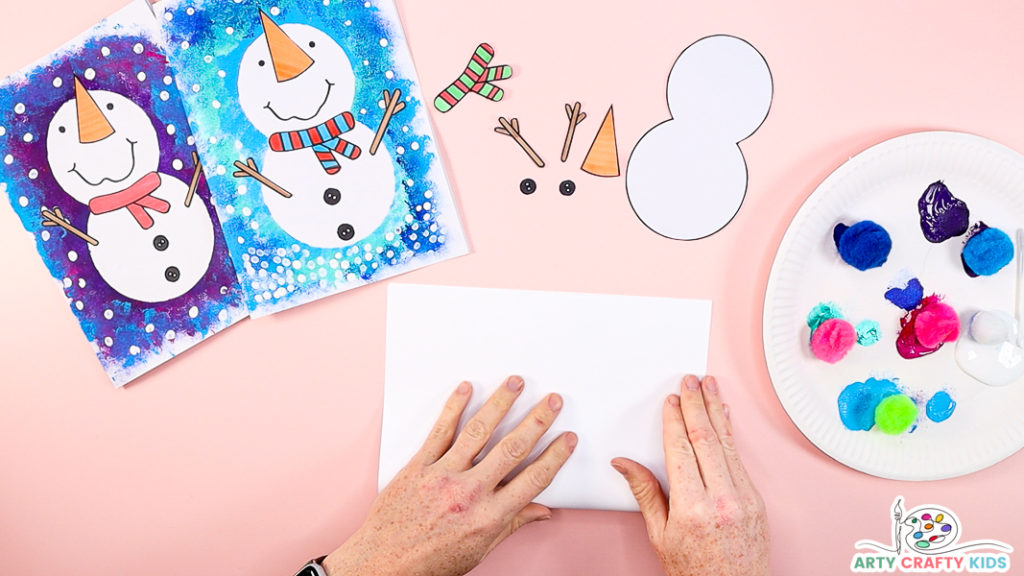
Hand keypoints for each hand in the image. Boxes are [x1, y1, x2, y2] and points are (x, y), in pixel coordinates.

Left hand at [324, 376, 576, 575]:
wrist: (384, 565)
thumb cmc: (430, 562)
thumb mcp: (479, 550)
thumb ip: (511, 524)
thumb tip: (541, 511)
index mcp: (489, 517)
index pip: (533, 479)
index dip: (555, 456)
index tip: (567, 439)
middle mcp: (469, 493)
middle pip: (512, 448)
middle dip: (536, 421)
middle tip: (552, 401)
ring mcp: (443, 476)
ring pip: (478, 431)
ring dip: (500, 403)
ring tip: (515, 383)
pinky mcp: (418, 467)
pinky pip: (440, 431)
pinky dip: (454, 407)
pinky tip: (466, 389)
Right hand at [612, 375, 768, 575]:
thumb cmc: (694, 571)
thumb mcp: (659, 535)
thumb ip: (645, 492)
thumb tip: (624, 463)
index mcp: (693, 508)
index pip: (681, 450)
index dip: (675, 421)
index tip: (671, 401)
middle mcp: (722, 500)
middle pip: (706, 439)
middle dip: (697, 405)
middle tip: (690, 381)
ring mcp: (744, 499)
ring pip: (727, 443)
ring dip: (717, 410)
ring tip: (710, 386)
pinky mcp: (757, 500)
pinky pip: (739, 459)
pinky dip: (731, 434)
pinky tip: (724, 417)